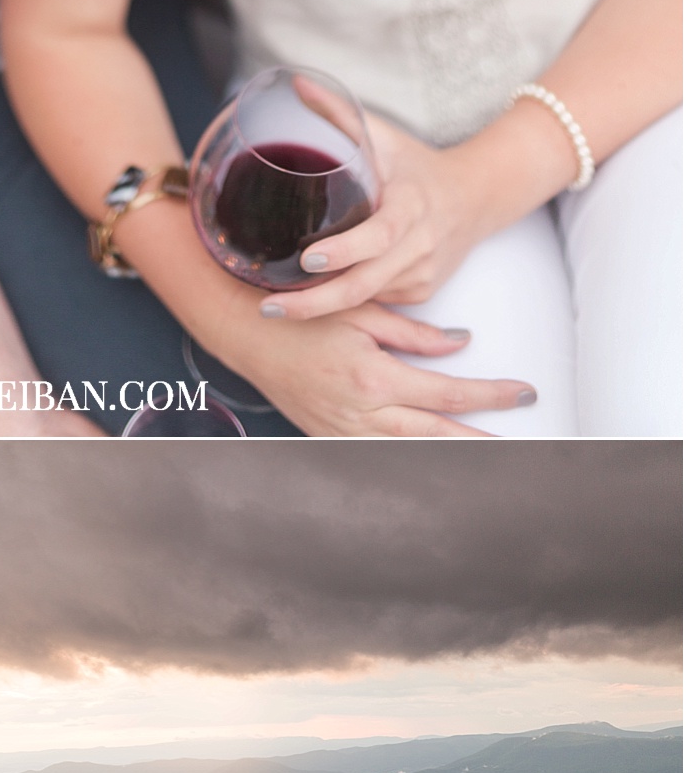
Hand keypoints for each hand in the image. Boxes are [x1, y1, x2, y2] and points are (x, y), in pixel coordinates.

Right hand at [213, 296, 533, 437]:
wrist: (248, 335)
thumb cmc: (303, 317)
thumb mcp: (362, 312)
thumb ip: (414, 333)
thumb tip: (459, 344)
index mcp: (374, 377)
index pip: (448, 393)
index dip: (492, 395)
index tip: (523, 393)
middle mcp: (362, 412)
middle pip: (439, 434)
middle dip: (485, 436)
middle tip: (525, 439)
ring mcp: (344, 431)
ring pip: (412, 453)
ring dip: (452, 456)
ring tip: (488, 457)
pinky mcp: (330, 438)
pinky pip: (379, 455)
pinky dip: (410, 460)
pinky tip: (432, 460)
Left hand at [252, 113, 495, 322]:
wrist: (477, 198)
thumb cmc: (417, 165)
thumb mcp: (384, 137)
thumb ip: (340, 113)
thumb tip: (295, 82)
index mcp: (411, 206)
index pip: (378, 235)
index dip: (345, 251)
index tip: (308, 260)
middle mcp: (420, 245)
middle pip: (365, 284)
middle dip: (316, 303)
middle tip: (268, 307)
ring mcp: (423, 274)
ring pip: (368, 298)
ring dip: (323, 309)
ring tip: (275, 308)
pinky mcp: (421, 291)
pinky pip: (378, 302)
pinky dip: (346, 306)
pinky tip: (311, 306)